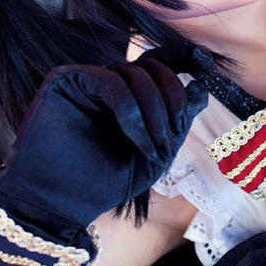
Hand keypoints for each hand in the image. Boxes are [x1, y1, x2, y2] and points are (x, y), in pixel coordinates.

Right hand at [0, 46, 209, 242]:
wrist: (61, 203)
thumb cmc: (105, 182)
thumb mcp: (156, 153)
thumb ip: (177, 120)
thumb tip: (202, 87)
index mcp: (129, 96)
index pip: (159, 66)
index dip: (184, 62)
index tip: (204, 68)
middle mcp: (108, 83)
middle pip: (151, 66)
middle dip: (172, 96)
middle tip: (173, 134)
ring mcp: (86, 80)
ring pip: (134, 72)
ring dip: (154, 109)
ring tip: (154, 148)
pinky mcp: (65, 80)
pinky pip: (110, 80)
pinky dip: (131, 110)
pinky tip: (138, 140)